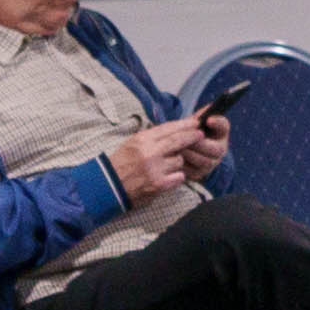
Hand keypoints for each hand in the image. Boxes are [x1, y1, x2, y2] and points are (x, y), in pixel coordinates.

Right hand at [106, 113, 228, 200]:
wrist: (109, 186)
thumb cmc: (122, 163)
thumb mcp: (132, 143)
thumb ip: (152, 136)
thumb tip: (174, 129)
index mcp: (142, 140)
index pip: (168, 128)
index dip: (184, 125)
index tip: (195, 123)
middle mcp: (149, 152)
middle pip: (178, 141)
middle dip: (192, 137)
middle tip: (200, 135)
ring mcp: (155, 169)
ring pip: (179, 160)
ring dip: (177, 162)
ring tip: (167, 165)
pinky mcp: (159, 184)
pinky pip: (179, 176)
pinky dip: (177, 176)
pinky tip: (170, 176)